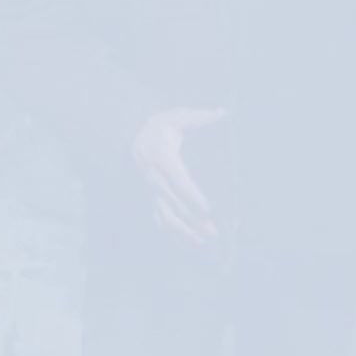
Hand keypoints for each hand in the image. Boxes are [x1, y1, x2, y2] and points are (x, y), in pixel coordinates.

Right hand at [131, 107, 225, 244]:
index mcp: (162, 159)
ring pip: (165, 216)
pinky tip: (185, 243)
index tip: (209, 209)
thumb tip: (222, 112)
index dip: (194, 197)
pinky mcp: (150, 197)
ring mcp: (150, 190)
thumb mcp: (176, 116)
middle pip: (175, 203)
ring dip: (182, 231)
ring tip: (201, 242)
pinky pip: (159, 218)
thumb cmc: (159, 126)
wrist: (132, 134)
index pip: (179, 182)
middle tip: (212, 232)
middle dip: (193, 219)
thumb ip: (198, 116)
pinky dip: (171, 233)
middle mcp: (154, 178)